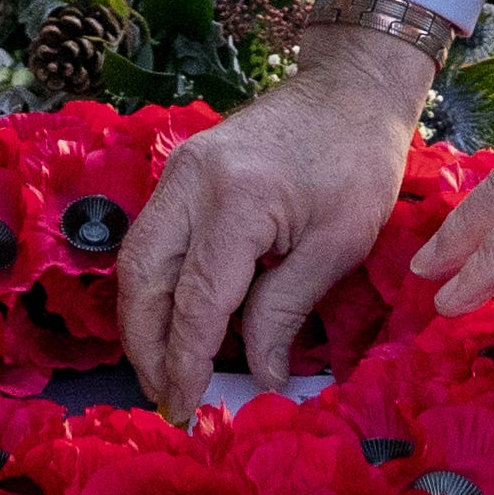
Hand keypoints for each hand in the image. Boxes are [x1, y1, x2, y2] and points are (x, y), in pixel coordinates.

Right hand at [115, 25, 425, 414]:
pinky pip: (153, 238)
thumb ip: (286, 312)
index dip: (187, 360)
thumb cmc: (357, 163)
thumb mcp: (337, 245)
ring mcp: (178, 171)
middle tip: (166, 398)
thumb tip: (260, 377)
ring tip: (163, 371)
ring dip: (141, 321)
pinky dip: (155, 287)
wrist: (351, 88)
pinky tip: (173, 321)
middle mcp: (190, 182)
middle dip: (146, 347)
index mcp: (236, 199)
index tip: (187, 406)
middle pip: (143, 279)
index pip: (196, 299)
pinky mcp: (180, 171)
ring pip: (135, 259)